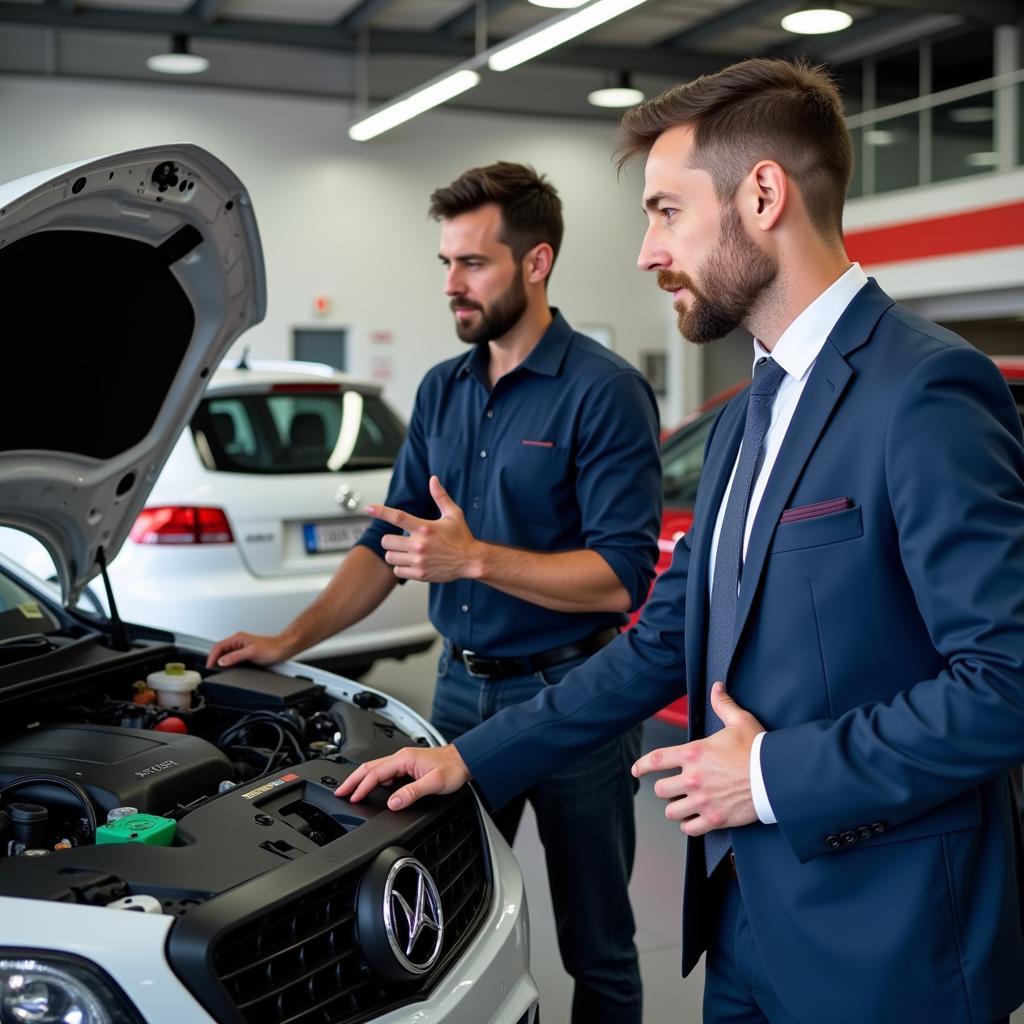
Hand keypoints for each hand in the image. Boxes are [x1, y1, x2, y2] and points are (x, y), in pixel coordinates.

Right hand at [206, 631, 291, 668]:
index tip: (209, 667)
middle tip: (212, 670)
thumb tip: (222, 661)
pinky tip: (230, 669)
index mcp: (238, 638)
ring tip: (219, 670)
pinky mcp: (247, 652)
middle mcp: (239, 641)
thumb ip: (235, 657)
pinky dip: (229, 663)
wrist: (284, 648)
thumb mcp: (251, 653)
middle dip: (214, 659)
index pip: (218, 647)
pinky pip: (233, 657)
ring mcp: (242, 647)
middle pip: (220, 650)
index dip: (212, 657)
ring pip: (226, 654)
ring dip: (222, 661)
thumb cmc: (272, 648)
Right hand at [334, 744, 470, 809]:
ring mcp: (404, 761)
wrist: (465, 760)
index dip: (361, 786)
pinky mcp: (407, 765)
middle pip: (370, 767)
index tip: (352, 797)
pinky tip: (373, 787)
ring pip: (376, 768)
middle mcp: (401, 757)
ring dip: (362, 779)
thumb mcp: (434, 783)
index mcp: (404, 759)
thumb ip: (412, 792)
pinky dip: (373, 779)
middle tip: (340, 791)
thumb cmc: (453, 768)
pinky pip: (385, 771)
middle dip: (353, 780)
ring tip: (351, 790)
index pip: (376, 774)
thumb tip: (393, 803)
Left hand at [374, 476, 479, 582]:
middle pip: (387, 540)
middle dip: (390, 539)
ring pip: (390, 556)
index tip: (369, 508)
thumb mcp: (453, 514)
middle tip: (400, 540)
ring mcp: (419, 561)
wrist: (471, 561)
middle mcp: (420, 544)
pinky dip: (401, 567)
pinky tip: (411, 562)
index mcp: (425, 527)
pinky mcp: (420, 574)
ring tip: (406, 551)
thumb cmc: (462, 537)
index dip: (381, 512)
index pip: (397, 517)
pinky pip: (398, 570)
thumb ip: (440, 496)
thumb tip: (433, 479)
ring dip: (394, 553)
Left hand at [632, 683, 763, 835]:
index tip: (637, 770)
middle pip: (661, 790)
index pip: (656, 760)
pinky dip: (689, 825)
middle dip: (665, 788)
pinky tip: (695, 819)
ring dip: (676, 808)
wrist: (776, 778)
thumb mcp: (740, 721)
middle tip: (674, 788)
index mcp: (694, 753)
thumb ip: (723, 704)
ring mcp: (702, 801)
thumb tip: (717, 688)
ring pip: (671, 812)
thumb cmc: (758, 750)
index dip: (642, 765)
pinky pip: (689, 829)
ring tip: (683, 804)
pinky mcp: (714, 819)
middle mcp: (693, 778)